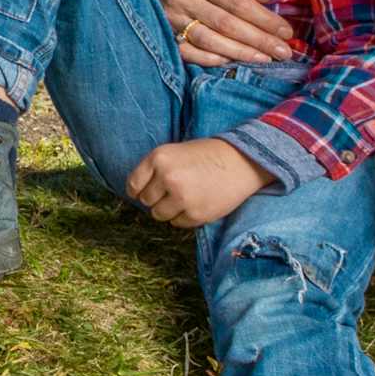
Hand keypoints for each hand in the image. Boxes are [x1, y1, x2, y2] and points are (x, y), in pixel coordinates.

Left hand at [127, 138, 268, 229]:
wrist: (241, 162)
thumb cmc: (206, 155)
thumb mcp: (174, 152)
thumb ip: (154, 170)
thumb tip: (135, 193)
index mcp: (159, 158)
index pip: (133, 185)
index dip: (138, 190)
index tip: (144, 192)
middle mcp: (168, 177)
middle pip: (146, 201)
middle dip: (156, 199)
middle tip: (173, 191)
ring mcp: (181, 197)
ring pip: (159, 215)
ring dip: (169, 210)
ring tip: (185, 197)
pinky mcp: (196, 214)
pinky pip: (177, 223)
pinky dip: (184, 217)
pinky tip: (197, 203)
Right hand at [150, 0, 299, 65]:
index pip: (239, 3)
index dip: (264, 19)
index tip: (286, 32)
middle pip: (227, 24)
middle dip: (258, 40)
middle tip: (283, 52)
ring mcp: (172, 19)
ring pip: (209, 40)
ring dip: (240, 53)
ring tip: (264, 59)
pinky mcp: (165, 34)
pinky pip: (189, 52)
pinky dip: (211, 59)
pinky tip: (232, 61)